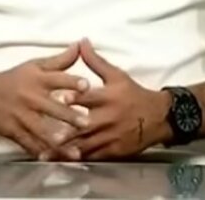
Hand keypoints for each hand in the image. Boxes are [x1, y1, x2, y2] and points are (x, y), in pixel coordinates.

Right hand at [0, 43, 90, 158]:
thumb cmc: (16, 78)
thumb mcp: (35, 65)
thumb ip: (60, 60)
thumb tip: (80, 45)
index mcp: (37, 78)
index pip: (56, 78)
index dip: (71, 82)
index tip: (87, 86)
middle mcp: (30, 97)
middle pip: (51, 107)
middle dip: (68, 115)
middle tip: (87, 123)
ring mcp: (21, 116)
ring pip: (41, 129)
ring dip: (57, 140)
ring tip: (74, 151)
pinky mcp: (13, 130)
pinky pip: (27, 143)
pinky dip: (39, 151)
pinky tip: (52, 159)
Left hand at [58, 39, 172, 160]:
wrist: (158, 118)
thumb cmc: (133, 94)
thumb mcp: (116, 75)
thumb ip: (95, 61)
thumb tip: (81, 41)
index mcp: (108, 97)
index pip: (89, 98)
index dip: (74, 98)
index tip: (59, 98)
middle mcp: (108, 118)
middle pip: (84, 126)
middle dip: (66, 131)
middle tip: (48, 134)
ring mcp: (110, 137)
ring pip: (85, 145)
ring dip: (66, 149)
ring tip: (46, 153)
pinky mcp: (113, 151)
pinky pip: (93, 156)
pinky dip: (78, 159)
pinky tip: (62, 161)